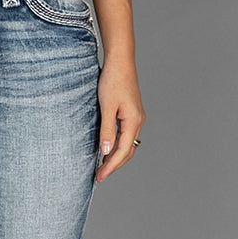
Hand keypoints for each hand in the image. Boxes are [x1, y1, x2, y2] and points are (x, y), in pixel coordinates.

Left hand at [95, 57, 145, 182]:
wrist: (120, 61)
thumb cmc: (112, 81)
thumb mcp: (106, 107)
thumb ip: (106, 130)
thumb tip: (106, 151)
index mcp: (133, 121)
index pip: (123, 151)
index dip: (111, 166)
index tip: (100, 177)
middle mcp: (138, 121)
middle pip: (128, 151)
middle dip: (114, 165)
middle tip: (99, 176)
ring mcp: (136, 117)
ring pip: (128, 144)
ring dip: (116, 157)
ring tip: (102, 166)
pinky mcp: (132, 113)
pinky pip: (126, 136)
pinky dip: (118, 146)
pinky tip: (108, 149)